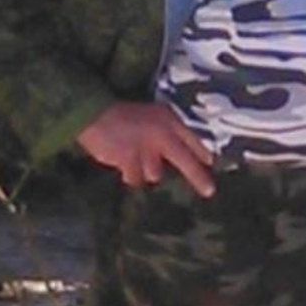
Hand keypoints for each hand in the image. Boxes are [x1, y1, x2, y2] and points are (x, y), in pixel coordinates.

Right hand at [76, 102, 215, 196]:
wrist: (95, 114)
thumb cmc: (121, 114)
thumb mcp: (150, 114)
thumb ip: (164, 132)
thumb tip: (173, 154)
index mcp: (168, 119)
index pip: (192, 138)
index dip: (201, 152)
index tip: (210, 163)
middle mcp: (162, 134)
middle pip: (186, 161)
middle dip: (199, 178)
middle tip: (210, 192)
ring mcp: (147, 150)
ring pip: (155, 174)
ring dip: (146, 171)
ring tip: (133, 158)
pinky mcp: (131, 162)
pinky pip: (135, 178)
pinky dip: (129, 174)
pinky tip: (122, 164)